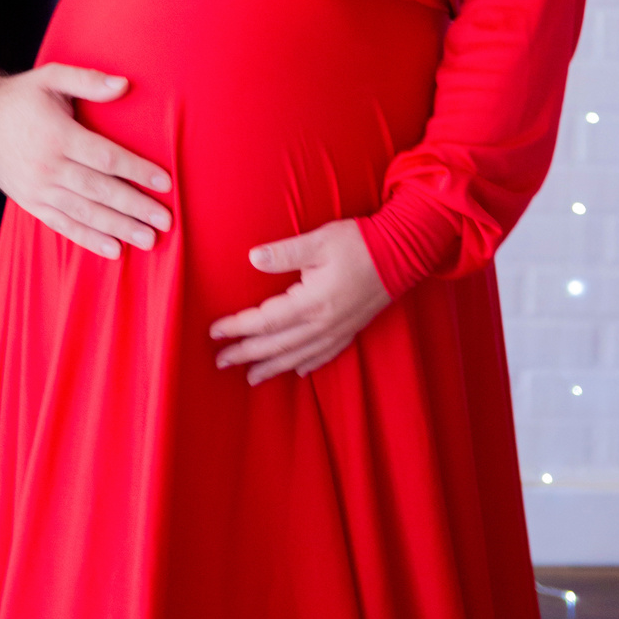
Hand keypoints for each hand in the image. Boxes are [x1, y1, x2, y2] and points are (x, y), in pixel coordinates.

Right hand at [0, 63, 172, 259]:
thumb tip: (124, 85)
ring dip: (118, 228)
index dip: (137, 170)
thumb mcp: (51, 77)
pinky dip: (88, 239)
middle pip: (99, 191)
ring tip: (148, 240)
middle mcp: (47, 166)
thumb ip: (88, 80)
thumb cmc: (20, 97)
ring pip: (84, 213)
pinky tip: (113, 249)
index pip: (105, 157)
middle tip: (166, 222)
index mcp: (57, 135)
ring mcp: (37, 189)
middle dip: (135, 207)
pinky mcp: (30, 203)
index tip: (166, 182)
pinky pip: (63, 225)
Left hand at [209, 219, 391, 384]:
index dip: (238, 327)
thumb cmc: (359, 243)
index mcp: (312, 302)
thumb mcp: (319, 241)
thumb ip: (285, 252)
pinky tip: (297, 371)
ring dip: (272, 367)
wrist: (404, 251)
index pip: (265, 320)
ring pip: (299, 356)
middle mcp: (323, 323)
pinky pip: (325, 354)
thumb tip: (253, 258)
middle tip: (220, 362)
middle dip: (246, 354)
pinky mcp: (352, 329)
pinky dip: (307, 364)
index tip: (214, 332)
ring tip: (251, 377)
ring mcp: (339, 330)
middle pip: (277, 345)